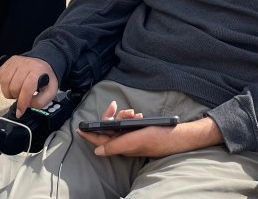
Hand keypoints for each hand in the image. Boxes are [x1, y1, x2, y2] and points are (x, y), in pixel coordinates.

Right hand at [0, 56, 55, 116]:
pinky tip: (12, 84)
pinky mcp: (8, 62)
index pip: (27, 88)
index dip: (22, 102)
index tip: (20, 111)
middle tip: (22, 96)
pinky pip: (0, 77)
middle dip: (17, 97)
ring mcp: (16, 62)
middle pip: (14, 87)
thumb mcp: (51, 91)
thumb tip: (27, 105)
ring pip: (5, 83)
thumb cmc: (45, 77)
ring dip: (9, 92)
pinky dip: (4, 85)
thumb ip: (40, 101)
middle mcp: (26, 64)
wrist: (41, 64)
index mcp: (38, 71)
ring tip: (17, 91)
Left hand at [76, 100, 223, 158]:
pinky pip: (128, 125)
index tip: (79, 127)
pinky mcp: (139, 133)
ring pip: (118, 126)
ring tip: (132, 112)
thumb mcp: (135, 140)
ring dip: (122, 116)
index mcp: (122, 146)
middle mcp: (125, 143)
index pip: (100, 141)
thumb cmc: (159, 138)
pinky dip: (130, 118)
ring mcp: (132, 138)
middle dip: (110, 117)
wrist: (178, 136)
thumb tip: (97, 151)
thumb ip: (115, 145)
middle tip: (115, 105)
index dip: (89, 134)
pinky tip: (137, 115)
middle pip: (108, 130)